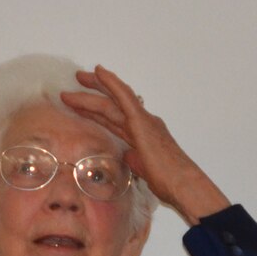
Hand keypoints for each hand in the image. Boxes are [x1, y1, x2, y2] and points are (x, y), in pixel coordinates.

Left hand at [58, 65, 228, 223]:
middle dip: (92, 94)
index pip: (114, 119)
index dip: (97, 110)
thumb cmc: (167, 182)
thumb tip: (127, 155)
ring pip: (111, 101)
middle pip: (112, 105)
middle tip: (75, 84)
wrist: (182, 183)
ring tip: (74, 82)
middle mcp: (143, 123)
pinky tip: (98, 72)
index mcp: (142, 135)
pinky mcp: (141, 121)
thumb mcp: (144, 169)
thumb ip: (134, 159)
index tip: (83, 104)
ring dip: (90, 93)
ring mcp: (143, 120)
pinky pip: (124, 97)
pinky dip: (111, 83)